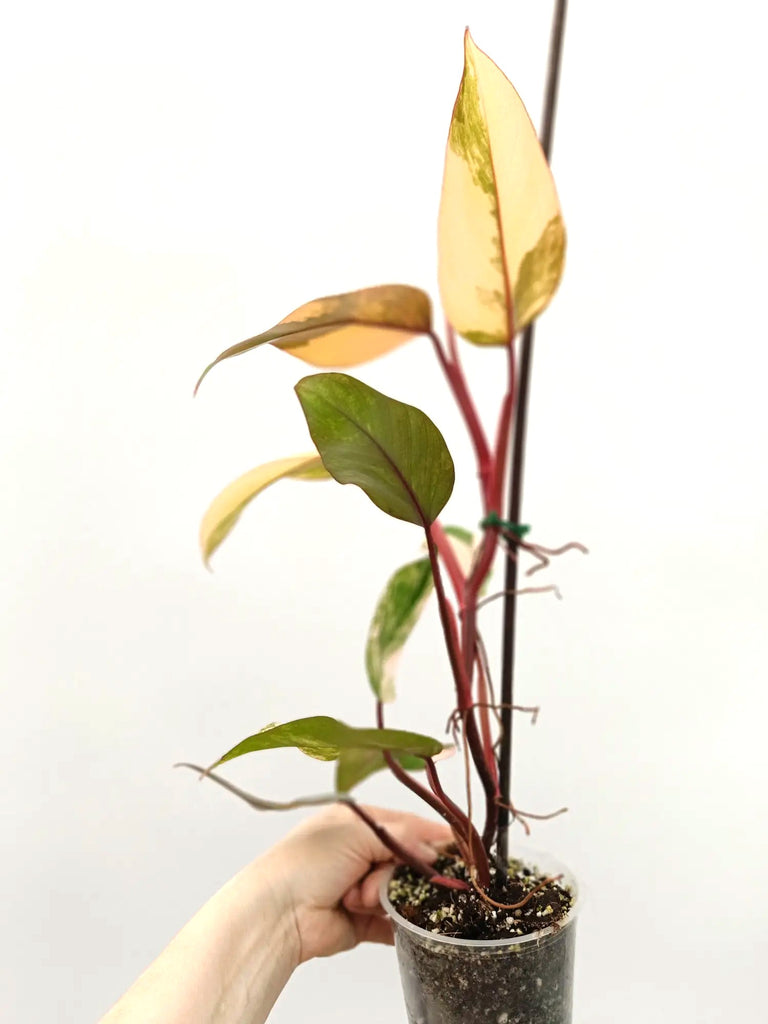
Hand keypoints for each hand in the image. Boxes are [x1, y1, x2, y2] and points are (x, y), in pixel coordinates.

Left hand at [262, 804, 450, 962]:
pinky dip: (398, 925)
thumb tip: (435, 849)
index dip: (431, 836)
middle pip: (407, 860)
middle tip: (381, 878)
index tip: (458, 847)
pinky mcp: (363, 922)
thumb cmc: (307, 862)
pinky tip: (400, 924)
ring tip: (361, 900)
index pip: (405, 825)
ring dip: (387, 897)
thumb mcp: (356, 834)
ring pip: (402, 892)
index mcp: (357, 823)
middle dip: (401, 871)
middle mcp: (361, 853)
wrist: (277, 914)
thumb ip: (400, 837)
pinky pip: (394, 923)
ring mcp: (363, 888)